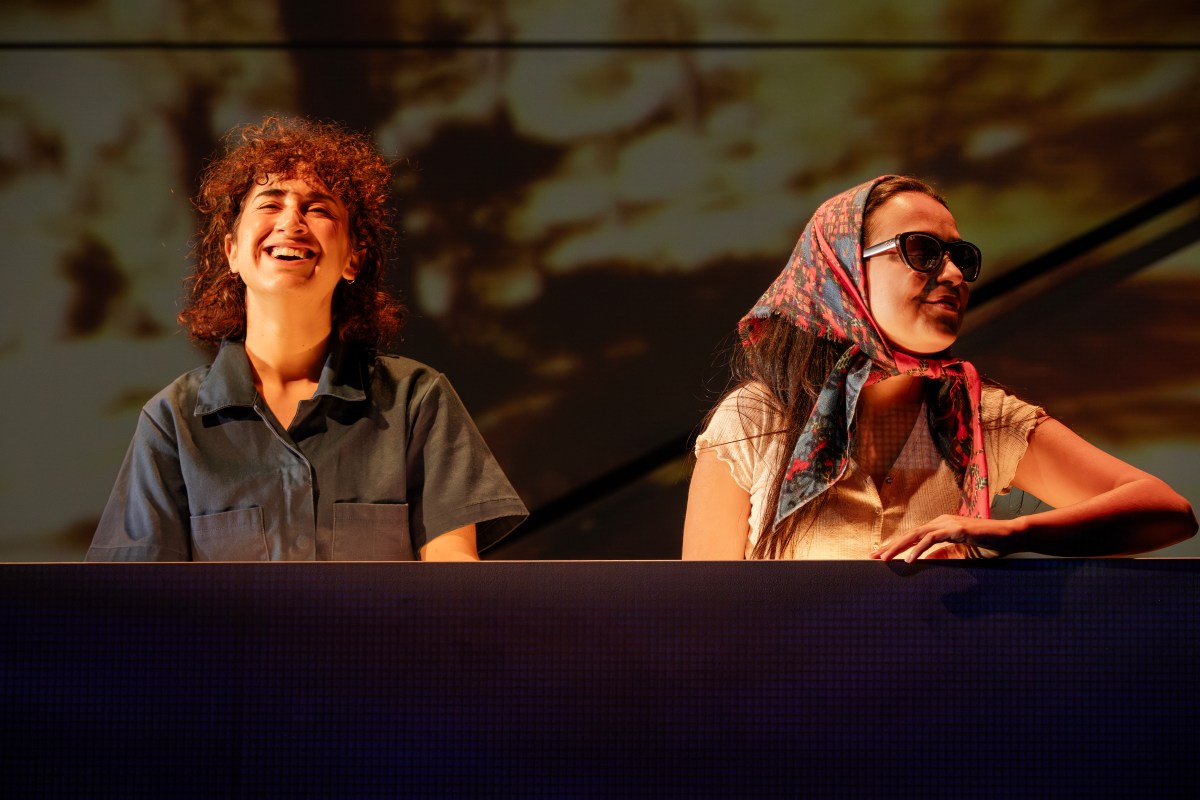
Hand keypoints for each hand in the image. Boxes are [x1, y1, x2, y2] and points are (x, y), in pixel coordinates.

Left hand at [870, 515, 1017, 562]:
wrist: (1010, 536)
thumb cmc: (988, 544)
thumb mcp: (960, 553)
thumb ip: (943, 556)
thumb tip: (925, 563)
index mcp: (940, 527)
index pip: (913, 537)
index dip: (896, 546)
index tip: (881, 556)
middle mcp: (940, 522)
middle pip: (909, 534)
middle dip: (890, 546)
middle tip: (873, 558)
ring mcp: (948, 523)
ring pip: (916, 535)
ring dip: (899, 548)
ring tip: (885, 559)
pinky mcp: (956, 529)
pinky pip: (932, 539)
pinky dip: (919, 550)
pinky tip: (909, 560)